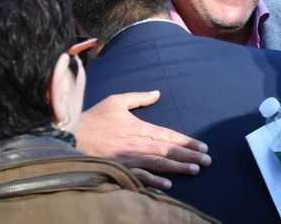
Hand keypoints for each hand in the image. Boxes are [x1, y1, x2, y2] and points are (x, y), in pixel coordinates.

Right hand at [75, 90, 211, 189]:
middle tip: (208, 161)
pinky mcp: (120, 168)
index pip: (169, 135)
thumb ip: (138, 98)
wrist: (72, 135)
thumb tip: (157, 93)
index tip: (203, 147)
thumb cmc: (94, 118)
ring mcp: (130, 158)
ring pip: (159, 164)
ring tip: (196, 170)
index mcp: (140, 127)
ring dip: (179, 168)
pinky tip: (168, 186)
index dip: (187, 141)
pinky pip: (140, 177)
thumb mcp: (116, 101)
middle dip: (190, 156)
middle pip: (169, 150)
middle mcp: (138, 143)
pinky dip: (154, 182)